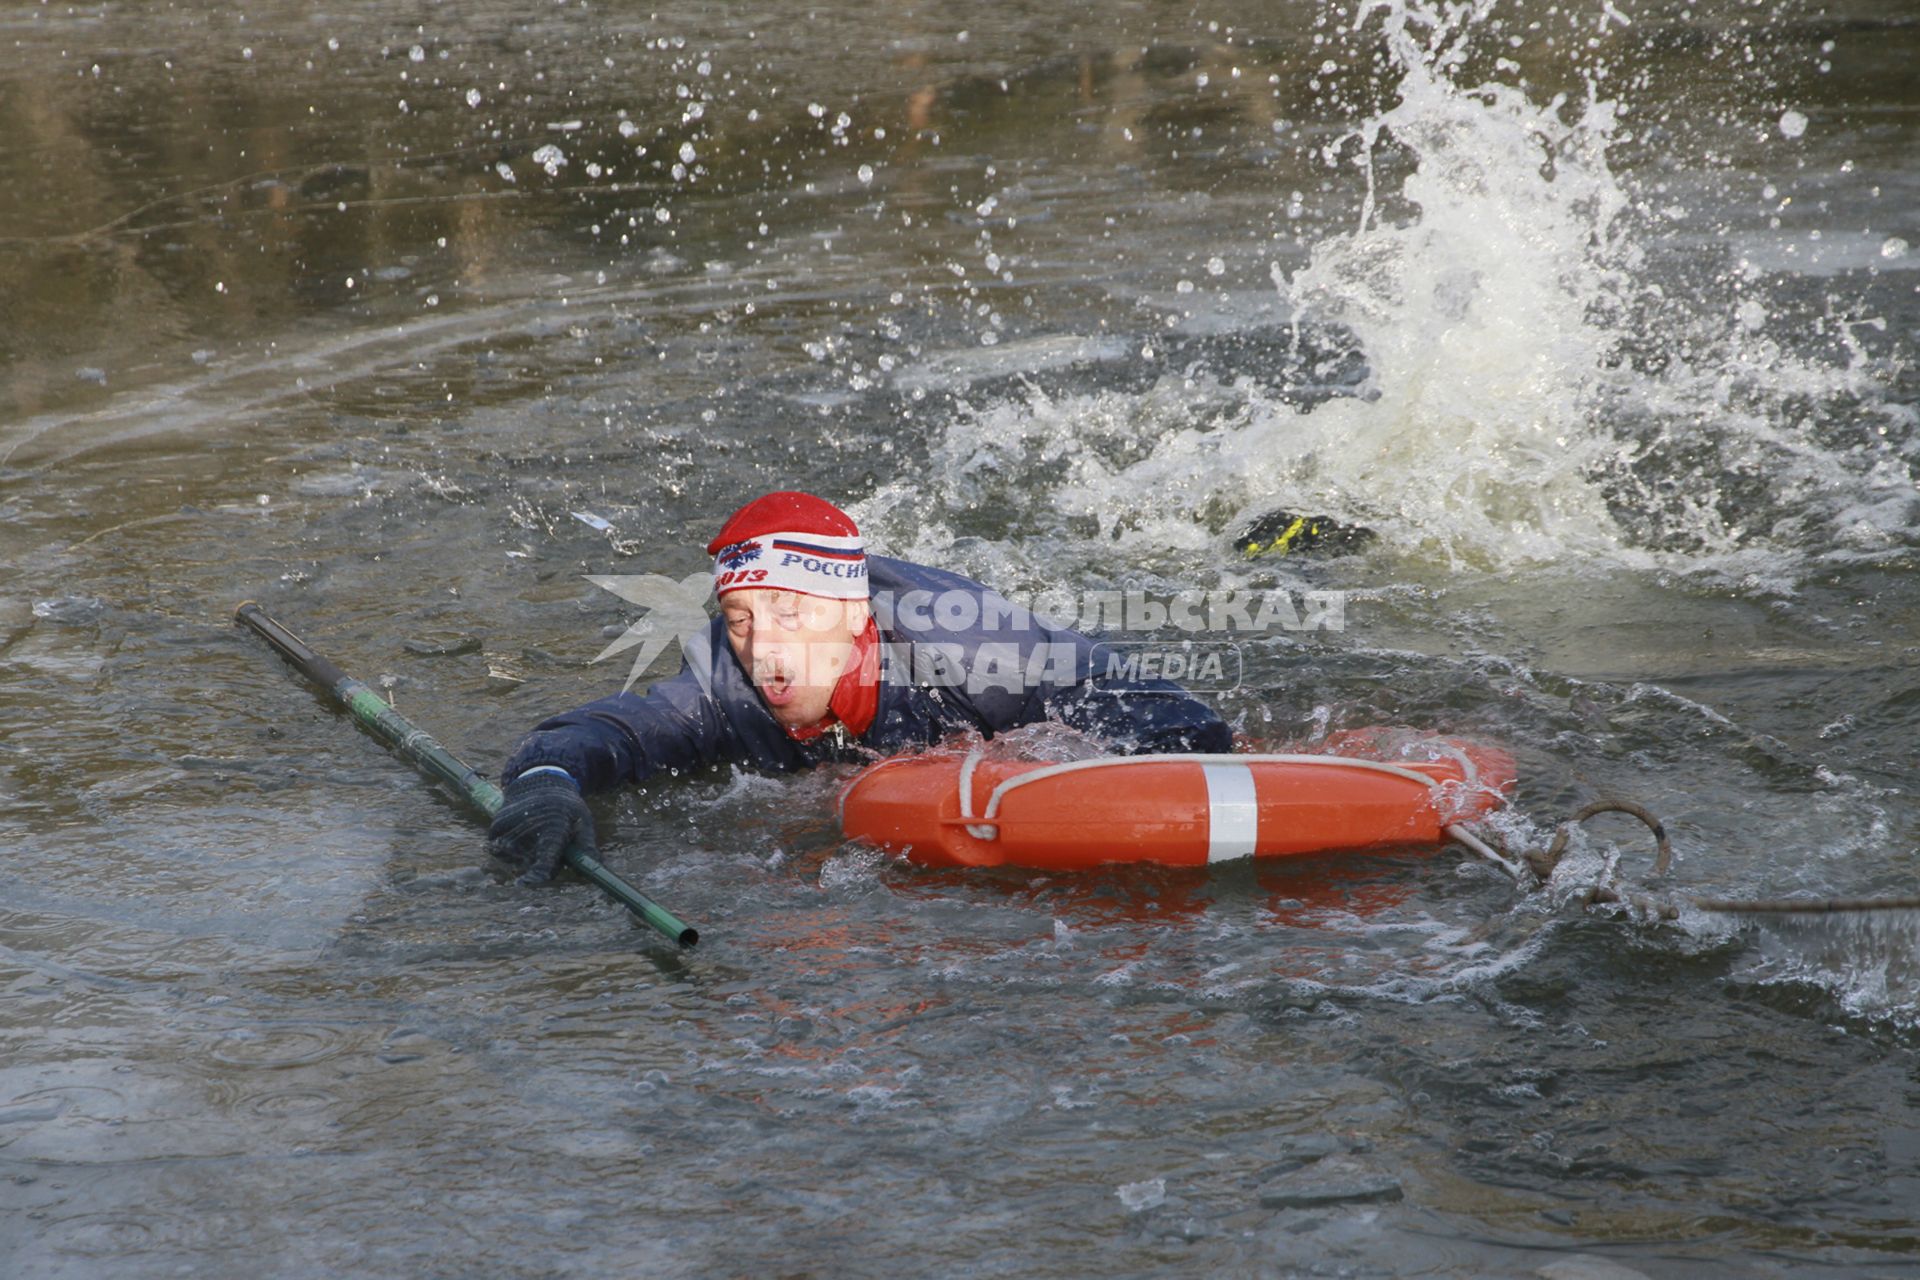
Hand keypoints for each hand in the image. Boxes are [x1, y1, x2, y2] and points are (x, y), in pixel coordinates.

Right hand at [487, 769, 596, 884]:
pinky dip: (509, 849)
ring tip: (535, 837)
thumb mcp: (583, 822)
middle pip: (529, 864)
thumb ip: (587, 848)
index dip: (539, 877)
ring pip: (513, 859)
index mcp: (553, 830)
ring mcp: (509, 829)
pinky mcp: (496, 828)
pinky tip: (521, 835)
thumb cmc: (566, 807)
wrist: (539, 782)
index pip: (543, 863)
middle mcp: (528, 830)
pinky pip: (499, 851)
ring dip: (523, 856)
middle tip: (548, 847)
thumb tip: (598, 870)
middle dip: (538, 863)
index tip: (536, 880)